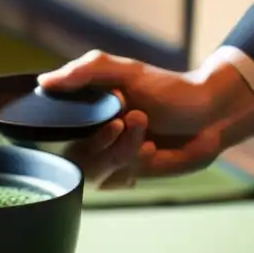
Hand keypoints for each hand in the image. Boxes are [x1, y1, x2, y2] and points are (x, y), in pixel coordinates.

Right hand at [38, 50, 253, 187]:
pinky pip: (116, 180)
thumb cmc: (169, 89)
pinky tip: (152, 150)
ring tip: (147, 135)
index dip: (76, 130)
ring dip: (124, 149)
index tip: (111, 120)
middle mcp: (91, 136)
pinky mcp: (127, 174)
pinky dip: (135, 163)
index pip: (53, 129)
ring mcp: (108, 158)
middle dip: (106, 142)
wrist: (210, 116)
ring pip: (95, 170)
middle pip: (74, 156)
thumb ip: (84, 72)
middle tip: (133, 119)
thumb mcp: (127, 72)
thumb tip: (43, 81)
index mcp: (84, 110)